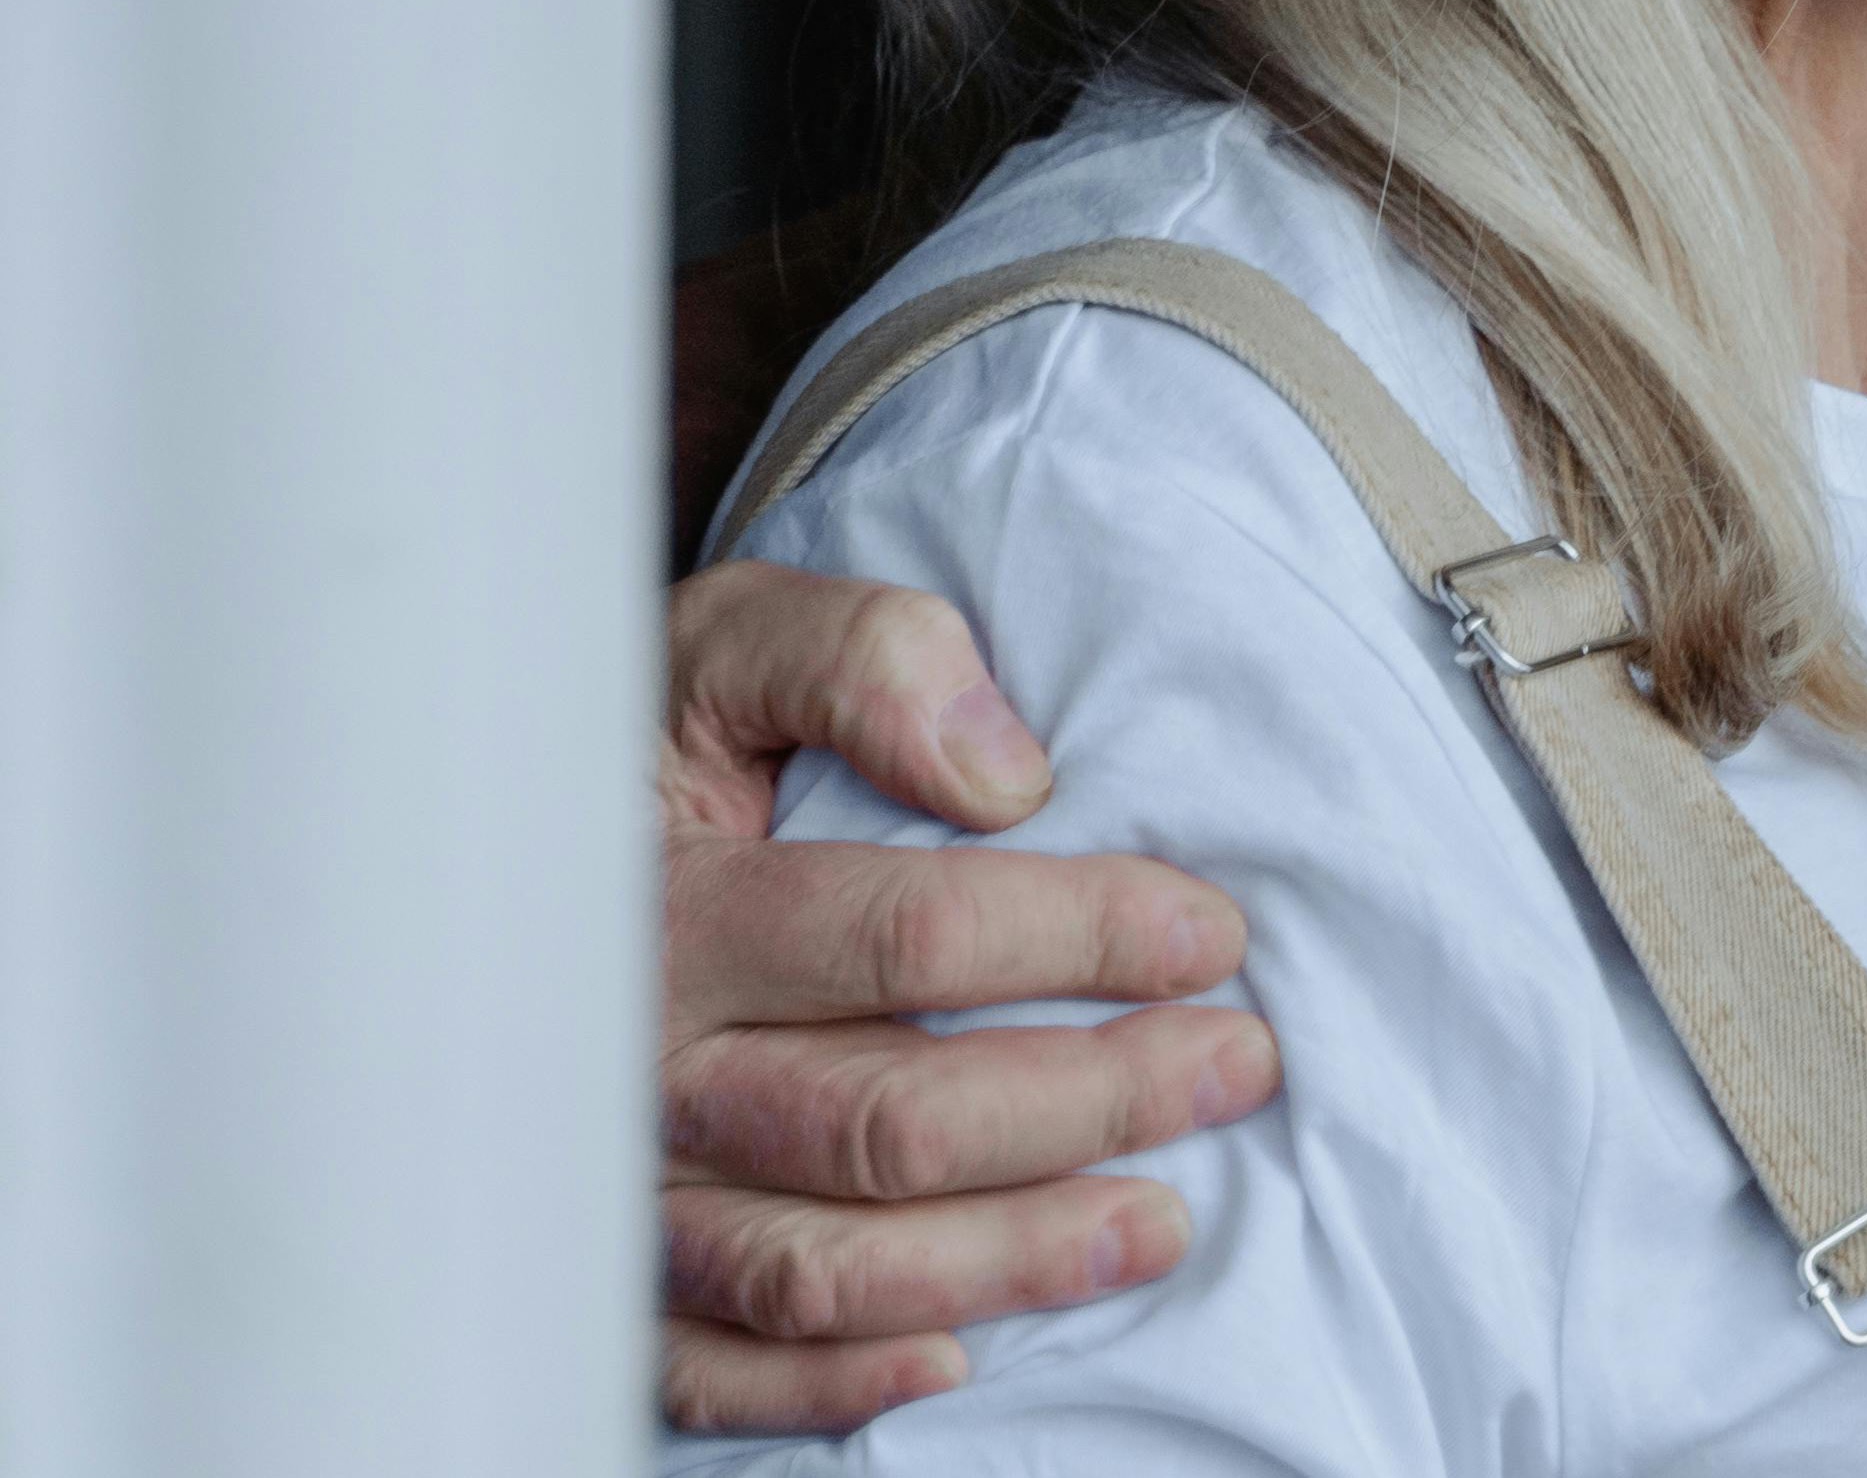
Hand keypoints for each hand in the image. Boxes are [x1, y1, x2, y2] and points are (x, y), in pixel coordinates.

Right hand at [658, 563, 1277, 1432]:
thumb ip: (863, 662)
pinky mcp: (605, 1276)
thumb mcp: (728, 646)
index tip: (1210, 933)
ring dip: (1006, 1259)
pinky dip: (828, 1385)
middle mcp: (632, 1069)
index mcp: (669, 909)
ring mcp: (613, 1190)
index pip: (906, 936)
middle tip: (1235, 1065)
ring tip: (1160, 1224)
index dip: (1083, 935)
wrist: (464, 842)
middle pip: (888, 1118)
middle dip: (1093, 1099)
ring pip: (821, 1265)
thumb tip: (1001, 770)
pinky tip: (955, 1361)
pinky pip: (706, 1370)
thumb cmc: (644, 747)